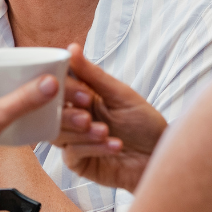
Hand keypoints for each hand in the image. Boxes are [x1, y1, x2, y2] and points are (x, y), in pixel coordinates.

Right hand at [55, 44, 166, 191]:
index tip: (82, 93)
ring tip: (106, 131)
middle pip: (50, 113)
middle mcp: (73, 117)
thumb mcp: (122, 95)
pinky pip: (72, 153)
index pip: (58, 86)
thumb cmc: (145, 124)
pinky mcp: (79, 163)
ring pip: (57, 133)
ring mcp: (74, 140)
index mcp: (81, 97)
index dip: (63, 88)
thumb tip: (71, 49)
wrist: (160, 156)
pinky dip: (92, 147)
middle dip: (68, 113)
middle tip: (88, 116)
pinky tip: (114, 145)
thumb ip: (94, 75)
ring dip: (82, 132)